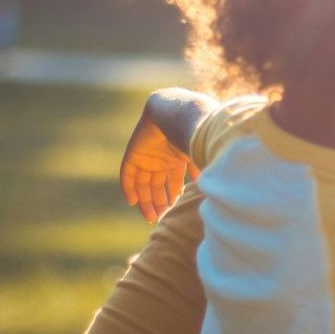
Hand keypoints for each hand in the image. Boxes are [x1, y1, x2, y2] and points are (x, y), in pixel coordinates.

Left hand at [120, 107, 199, 221]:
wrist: (173, 114)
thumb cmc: (191, 134)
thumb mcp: (197, 157)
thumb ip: (199, 171)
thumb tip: (206, 185)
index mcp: (176, 162)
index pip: (171, 185)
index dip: (170, 199)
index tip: (171, 213)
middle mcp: (161, 161)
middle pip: (156, 187)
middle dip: (157, 203)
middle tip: (158, 219)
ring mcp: (147, 158)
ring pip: (142, 184)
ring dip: (145, 200)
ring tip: (149, 216)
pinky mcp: (133, 154)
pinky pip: (128, 174)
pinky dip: (129, 188)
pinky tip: (133, 202)